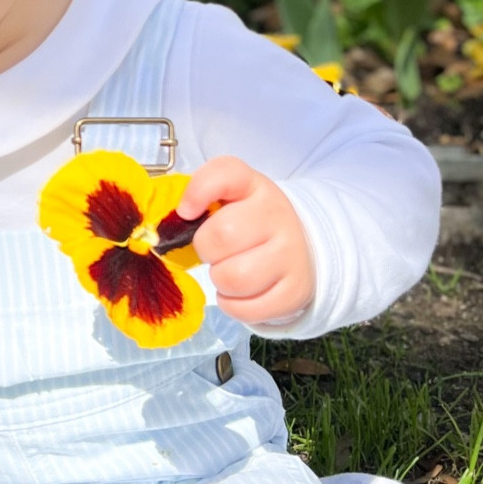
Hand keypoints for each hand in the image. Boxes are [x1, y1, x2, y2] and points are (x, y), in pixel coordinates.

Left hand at [178, 156, 314, 326]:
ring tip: (228, 271)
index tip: (187, 212)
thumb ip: (201, 192)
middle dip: (206, 250)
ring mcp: (291, 254)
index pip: (224, 174)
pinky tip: (241, 291)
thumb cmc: (250, 221)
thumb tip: (182, 214)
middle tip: (217, 250)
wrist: (299, 248)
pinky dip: (232, 304)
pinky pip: (245, 309)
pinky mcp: (294, 291)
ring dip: (219, 280)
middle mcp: (278, 215)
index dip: (198, 193)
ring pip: (233, 278)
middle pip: (221, 236)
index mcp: (255, 186)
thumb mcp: (230, 195)